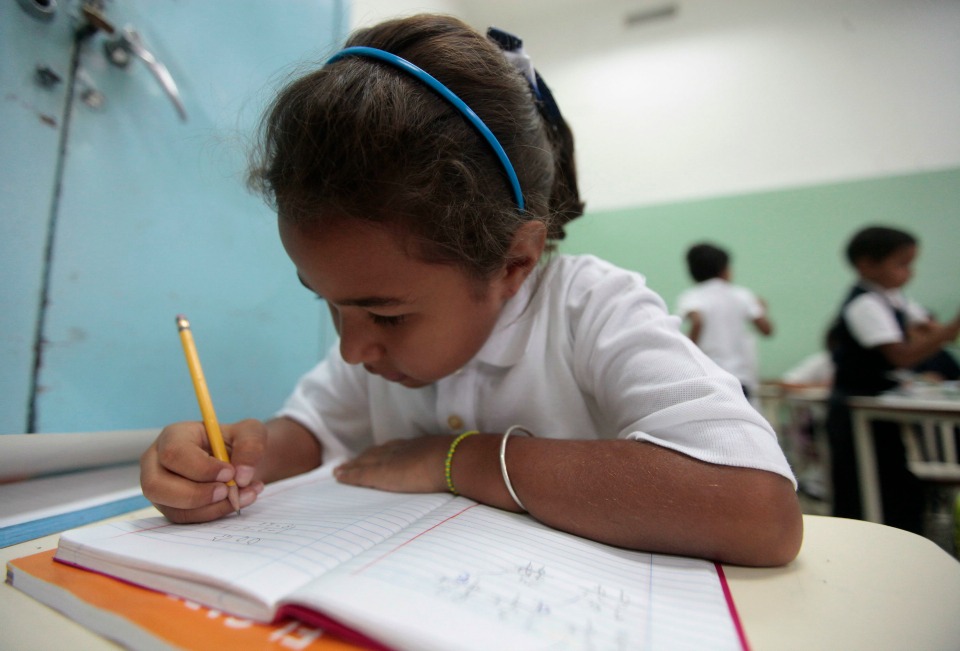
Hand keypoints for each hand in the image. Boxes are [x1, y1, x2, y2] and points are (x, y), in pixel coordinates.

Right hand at [140, 419, 266, 522]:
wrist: (239, 460)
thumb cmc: (238, 442)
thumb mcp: (250, 432)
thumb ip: (250, 446)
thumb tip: (241, 477)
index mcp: (173, 436)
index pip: (174, 454)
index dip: (201, 468)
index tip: (230, 472)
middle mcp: (157, 463)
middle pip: (156, 486)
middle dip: (197, 494)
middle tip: (229, 491)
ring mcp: (161, 489)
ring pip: (173, 509)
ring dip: (212, 508)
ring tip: (245, 495)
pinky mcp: (172, 508)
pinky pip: (187, 520)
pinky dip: (215, 513)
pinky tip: (238, 501)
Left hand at [334, 436, 451, 492]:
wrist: (452, 460)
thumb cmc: (460, 461)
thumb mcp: (456, 458)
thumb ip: (454, 462)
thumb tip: (467, 467)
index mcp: (419, 446)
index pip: (397, 448)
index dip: (385, 451)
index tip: (378, 453)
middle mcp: (401, 449)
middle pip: (377, 451)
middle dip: (365, 456)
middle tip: (354, 460)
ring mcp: (390, 460)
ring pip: (365, 461)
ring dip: (353, 464)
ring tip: (342, 468)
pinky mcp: (381, 474)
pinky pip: (360, 474)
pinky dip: (348, 475)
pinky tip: (338, 476)